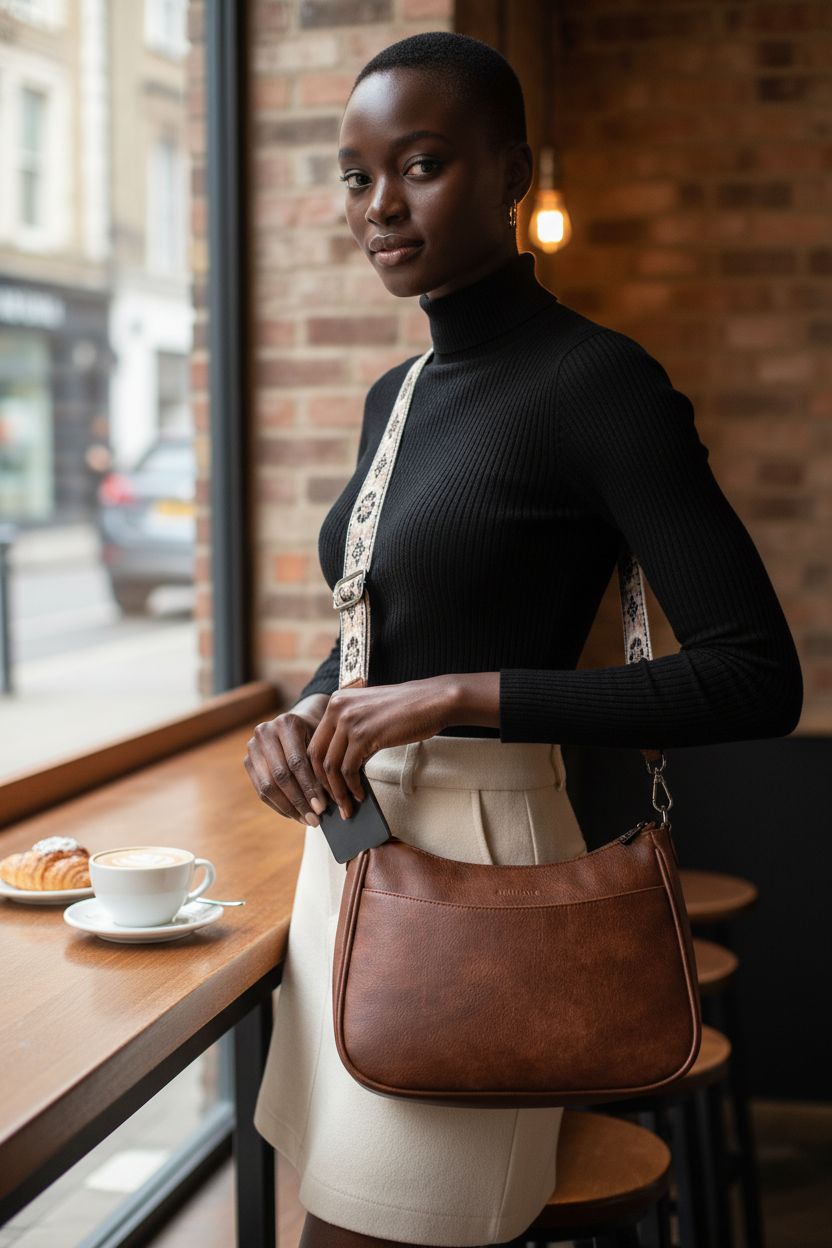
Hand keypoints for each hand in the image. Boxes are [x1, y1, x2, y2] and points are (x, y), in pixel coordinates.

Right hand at [243, 693, 332, 826]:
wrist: (297, 726)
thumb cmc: (316, 736)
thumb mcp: (321, 744)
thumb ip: (321, 767)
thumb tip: (324, 804)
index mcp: (286, 723)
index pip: (297, 762)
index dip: (309, 787)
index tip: (321, 808)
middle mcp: (265, 732)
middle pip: (280, 776)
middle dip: (299, 801)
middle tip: (314, 819)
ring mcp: (252, 746)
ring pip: (268, 786)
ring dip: (288, 808)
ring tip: (306, 820)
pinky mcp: (248, 761)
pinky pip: (261, 790)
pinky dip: (279, 806)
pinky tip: (294, 815)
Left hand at [307, 675, 460, 819]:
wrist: (433, 701)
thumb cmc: (407, 709)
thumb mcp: (369, 712)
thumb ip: (351, 731)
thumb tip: (340, 768)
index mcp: (336, 701)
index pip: (315, 742)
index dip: (317, 770)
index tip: (323, 789)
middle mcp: (337, 708)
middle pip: (316, 755)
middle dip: (322, 784)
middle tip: (330, 803)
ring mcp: (349, 721)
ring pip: (331, 766)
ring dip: (338, 791)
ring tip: (346, 807)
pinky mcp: (364, 735)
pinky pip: (349, 769)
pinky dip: (352, 787)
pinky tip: (360, 795)